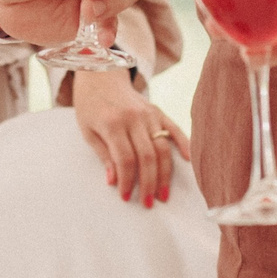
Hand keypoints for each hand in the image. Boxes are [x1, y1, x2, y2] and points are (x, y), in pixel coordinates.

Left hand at [70, 72, 190, 205]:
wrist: (101, 75)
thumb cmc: (90, 106)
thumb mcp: (87, 130)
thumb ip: (103, 155)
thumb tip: (113, 181)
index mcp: (113, 123)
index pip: (125, 158)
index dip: (127, 180)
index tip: (126, 197)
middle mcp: (134, 118)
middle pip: (147, 156)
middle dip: (149, 183)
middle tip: (148, 203)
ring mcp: (149, 114)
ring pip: (163, 147)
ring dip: (165, 174)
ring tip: (164, 194)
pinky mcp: (157, 111)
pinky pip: (174, 129)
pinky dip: (183, 144)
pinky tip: (188, 161)